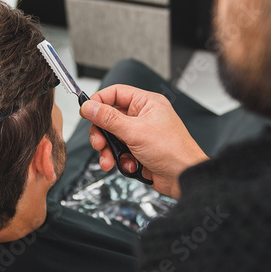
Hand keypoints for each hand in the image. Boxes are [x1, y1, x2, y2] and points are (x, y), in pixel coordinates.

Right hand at [80, 85, 207, 198]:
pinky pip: (119, 151)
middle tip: (99, 143)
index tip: (86, 112)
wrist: (184, 177)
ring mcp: (141, 134)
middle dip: (102, 133)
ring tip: (109, 160)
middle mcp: (143, 116)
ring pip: (112, 137)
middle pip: (110, 118)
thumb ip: (108, 119)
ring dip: (108, 150)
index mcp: (146, 103)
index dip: (99, 101)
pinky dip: (120, 160)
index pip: (116, 93)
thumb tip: (89, 107)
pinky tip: (128, 165)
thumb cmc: (173, 151)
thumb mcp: (135, 132)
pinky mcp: (138, 150)